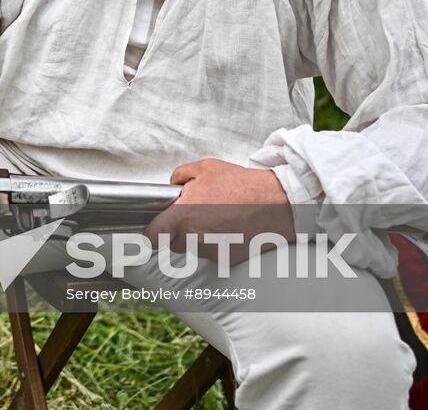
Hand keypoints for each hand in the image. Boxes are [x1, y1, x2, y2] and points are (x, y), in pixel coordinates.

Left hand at [143, 159, 292, 263]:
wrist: (275, 202)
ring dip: (198, 237)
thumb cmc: (240, 184)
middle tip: (195, 214)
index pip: (152, 237)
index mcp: (183, 217)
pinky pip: (213, 252)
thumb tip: (172, 187)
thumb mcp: (204, 168)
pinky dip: (217, 244)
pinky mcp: (227, 259)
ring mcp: (212, 251)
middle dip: (179, 231)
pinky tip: (229, 227)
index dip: (151, 233)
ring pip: (194, 248)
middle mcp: (195, 238)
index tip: (155, 229)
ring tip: (216, 217)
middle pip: (174, 243)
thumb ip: (179, 177)